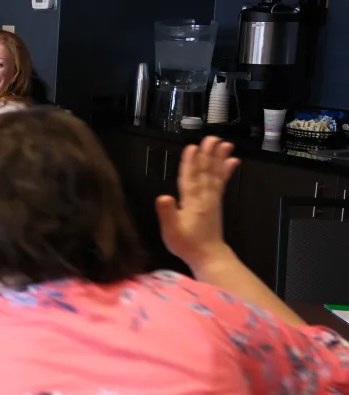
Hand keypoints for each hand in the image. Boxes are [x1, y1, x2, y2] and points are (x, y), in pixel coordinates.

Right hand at [156, 136, 239, 269]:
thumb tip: (163, 197)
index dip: (190, 163)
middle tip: (212, 138)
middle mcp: (204, 197)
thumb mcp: (171, 230)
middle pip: (205, 172)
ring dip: (218, 158)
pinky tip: (232, 162)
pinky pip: (222, 182)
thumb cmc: (186, 244)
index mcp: (192, 202)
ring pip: (215, 174)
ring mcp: (212, 199)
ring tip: (224, 144)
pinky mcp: (216, 202)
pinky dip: (226, 171)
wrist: (208, 255)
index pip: (190, 178)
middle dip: (208, 155)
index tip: (193, 147)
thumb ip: (167, 213)